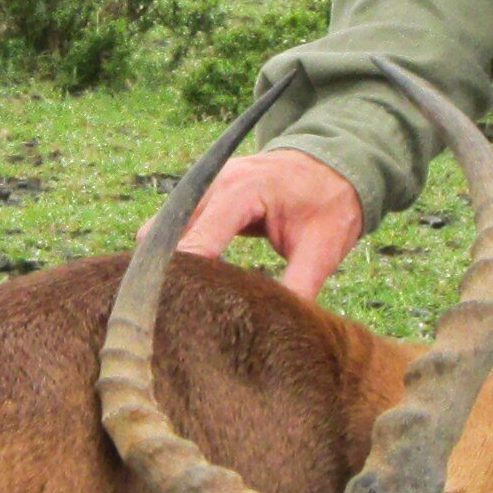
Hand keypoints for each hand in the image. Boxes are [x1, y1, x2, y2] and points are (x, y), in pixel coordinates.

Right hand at [179, 148, 365, 301]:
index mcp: (242, 192)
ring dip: (167, 264)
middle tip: (174, 318)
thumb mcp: (323, 248)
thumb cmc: (329, 203)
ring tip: (178, 305)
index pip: (198, 241)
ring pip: (161, 230)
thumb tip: (277, 329)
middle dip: (168, 275)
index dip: (186, 280)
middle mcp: (213, 184)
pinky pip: (172, 227)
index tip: (180, 316)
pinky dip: (173, 254)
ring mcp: (203, 187)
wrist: (332, 163)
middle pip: (166, 235)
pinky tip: (185, 286)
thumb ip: (298, 286)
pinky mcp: (201, 196)